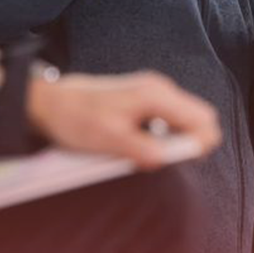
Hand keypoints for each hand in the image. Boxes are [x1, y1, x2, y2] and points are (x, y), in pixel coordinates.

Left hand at [27, 70, 221, 168]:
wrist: (50, 102)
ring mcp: (153, 91)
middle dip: (192, 143)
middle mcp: (160, 89)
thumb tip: (168, 159)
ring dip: (177, 140)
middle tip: (165, 161)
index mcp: (156, 95)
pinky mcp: (144, 98)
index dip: (200, 146)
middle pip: (200, 118)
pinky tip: (141, 144)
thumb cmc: (76, 118)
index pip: (203, 120)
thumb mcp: (109, 139)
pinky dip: (164, 134)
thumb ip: (142, 148)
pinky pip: (169, 118)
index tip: (180, 163)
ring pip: (185, 119)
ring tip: (149, 154)